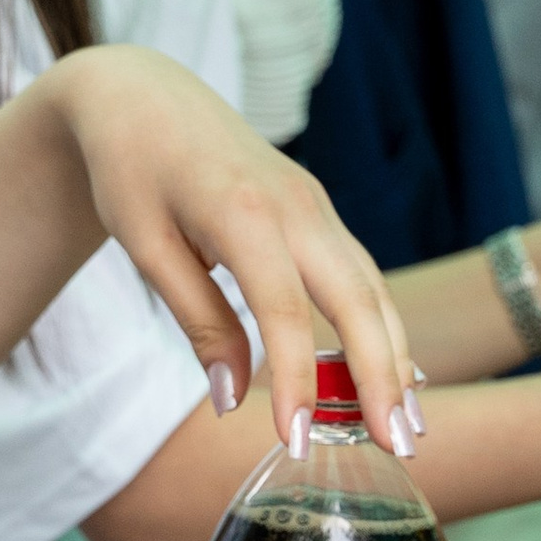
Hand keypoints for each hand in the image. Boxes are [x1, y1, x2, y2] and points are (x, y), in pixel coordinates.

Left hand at [41, 45, 414, 456]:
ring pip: (372, 286)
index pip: (284, 311)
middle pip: (356, 298)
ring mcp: (315, 204)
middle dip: (381, 376)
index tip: (298, 441)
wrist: (140, 93)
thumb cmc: (131, 169)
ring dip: (395, 355)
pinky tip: (395, 371)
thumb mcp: (146, 245)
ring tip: (409, 427)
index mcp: (243, 212)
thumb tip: (231, 400)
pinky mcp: (318, 210)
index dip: (296, 381)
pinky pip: (361, 273)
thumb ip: (196, 319)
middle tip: (399, 447)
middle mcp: (295, 206)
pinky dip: (382, 324)